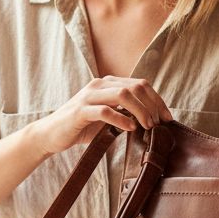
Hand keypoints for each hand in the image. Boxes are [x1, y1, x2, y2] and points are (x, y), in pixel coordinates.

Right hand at [33, 76, 172, 155]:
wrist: (51, 134)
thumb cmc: (81, 127)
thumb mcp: (107, 118)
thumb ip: (125, 113)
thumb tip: (152, 120)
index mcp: (108, 84)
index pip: (140, 84)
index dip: (157, 100)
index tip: (167, 118)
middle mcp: (99, 84)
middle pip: (135, 87)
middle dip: (152, 105)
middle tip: (159, 124)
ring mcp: (89, 96)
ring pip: (123, 95)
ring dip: (140, 111)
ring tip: (147, 126)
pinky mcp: (80, 110)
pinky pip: (105, 111)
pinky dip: (121, 119)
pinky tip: (130, 129)